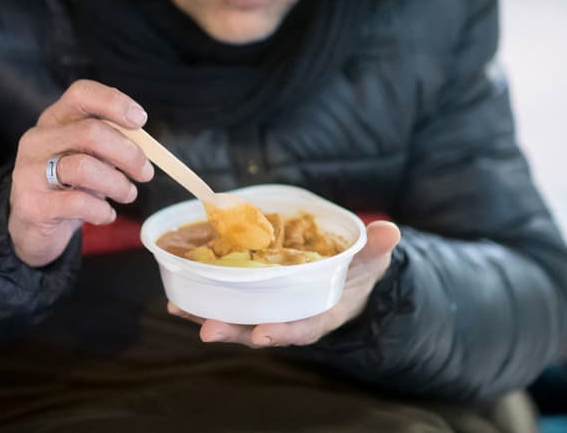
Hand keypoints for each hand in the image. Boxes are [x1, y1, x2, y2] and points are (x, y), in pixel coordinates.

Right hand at [8, 80, 153, 266]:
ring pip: (83, 167)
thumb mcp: (87, 157)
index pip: (81, 94)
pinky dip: (102, 211)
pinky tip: (107, 214)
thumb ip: (108, 146)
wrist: (31, 226)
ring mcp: (30, 172)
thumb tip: (144, 147)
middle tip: (145, 172)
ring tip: (128, 194)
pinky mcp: (32, 205)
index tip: (141, 120)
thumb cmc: (67, 186)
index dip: (114, 102)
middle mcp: (38, 140)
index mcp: (54, 120)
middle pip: (90, 132)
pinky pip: (78, 203)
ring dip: (118, 184)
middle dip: (128, 153)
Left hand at [168, 221, 400, 347]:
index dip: (283, 332)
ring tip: (179, 309)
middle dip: (233, 330)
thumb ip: (376, 248)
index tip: (263, 334)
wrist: (345, 274)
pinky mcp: (253, 296)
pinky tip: (176, 297)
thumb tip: (390, 231)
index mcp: (320, 312)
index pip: (302, 327)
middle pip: (258, 328)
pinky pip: (226, 300)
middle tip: (208, 329)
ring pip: (236, 317)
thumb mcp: (371, 259)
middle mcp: (289, 316)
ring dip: (207, 315)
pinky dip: (202, 299)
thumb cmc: (358, 270)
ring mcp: (268, 308)